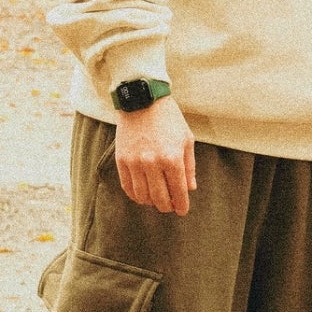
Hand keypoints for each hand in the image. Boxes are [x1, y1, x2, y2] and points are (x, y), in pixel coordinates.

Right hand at [115, 99, 196, 215]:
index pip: (178, 191)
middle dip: (167, 206)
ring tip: (156, 200)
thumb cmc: (169, 119)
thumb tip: (189, 189)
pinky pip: (127, 186)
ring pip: (142, 195)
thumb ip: (189, 166)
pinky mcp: (122, 160)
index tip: (182, 210)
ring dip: (151, 202)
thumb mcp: (186, 139)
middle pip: (160, 198)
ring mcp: (135, 162)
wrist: (143, 101)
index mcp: (172, 158)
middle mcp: (153, 163)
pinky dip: (135, 195)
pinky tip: (142, 195)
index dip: (181, 205)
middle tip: (170, 207)